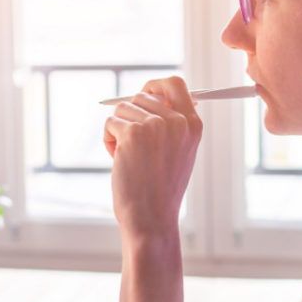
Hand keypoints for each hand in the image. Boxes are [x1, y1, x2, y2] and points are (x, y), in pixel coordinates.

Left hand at [103, 76, 202, 239]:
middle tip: (133, 145)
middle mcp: (177, 121)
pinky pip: (110, 123)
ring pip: (122, 109)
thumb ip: (171, 123)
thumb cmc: (161, 189)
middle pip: (141, 96)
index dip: (154, 86)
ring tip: (129, 157)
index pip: (174, 84)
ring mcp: (155, 125)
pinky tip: (119, 161)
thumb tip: (149, 94)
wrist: (152, 218)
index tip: (143, 95)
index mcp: (193, 124)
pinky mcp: (132, 133)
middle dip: (130, 117)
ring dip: (118, 131)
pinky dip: (108, 141)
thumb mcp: (178, 152)